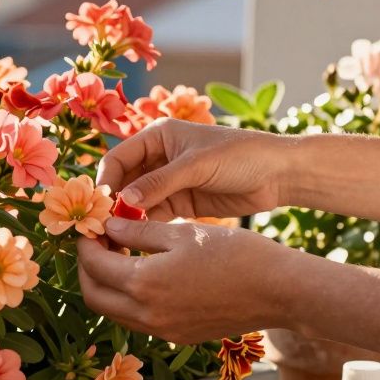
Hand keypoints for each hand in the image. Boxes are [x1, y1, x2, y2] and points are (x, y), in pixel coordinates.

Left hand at [77, 218, 294, 342]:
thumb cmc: (237, 254)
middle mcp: (147, 316)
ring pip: (114, 312)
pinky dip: (129, 299)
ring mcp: (163, 331)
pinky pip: (138, 320)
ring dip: (107, 286)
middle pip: (94, 296)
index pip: (94, 266)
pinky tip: (144, 275)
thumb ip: (138, 231)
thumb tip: (108, 227)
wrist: (280, 291)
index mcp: (144, 285)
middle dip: (87, 269)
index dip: (86, 244)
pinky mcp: (178, 336)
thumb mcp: (183, 233)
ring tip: (119, 256)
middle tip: (97, 244)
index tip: (90, 228)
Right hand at [97, 118, 297, 220]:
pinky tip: (138, 242)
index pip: (118, 158)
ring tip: (117, 240)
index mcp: (158, 137)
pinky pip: (154, 216)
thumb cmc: (240, 156)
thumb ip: (159, 183)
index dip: (105, 181)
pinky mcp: (180, 203)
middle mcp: (158, 158)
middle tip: (102, 230)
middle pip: (123, 182)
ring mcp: (169, 182)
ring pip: (135, 202)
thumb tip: (122, 201)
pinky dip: (144, 228)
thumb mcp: (197, 165)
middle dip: (113, 204)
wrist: (279, 175)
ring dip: (126, 219)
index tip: (99, 207)